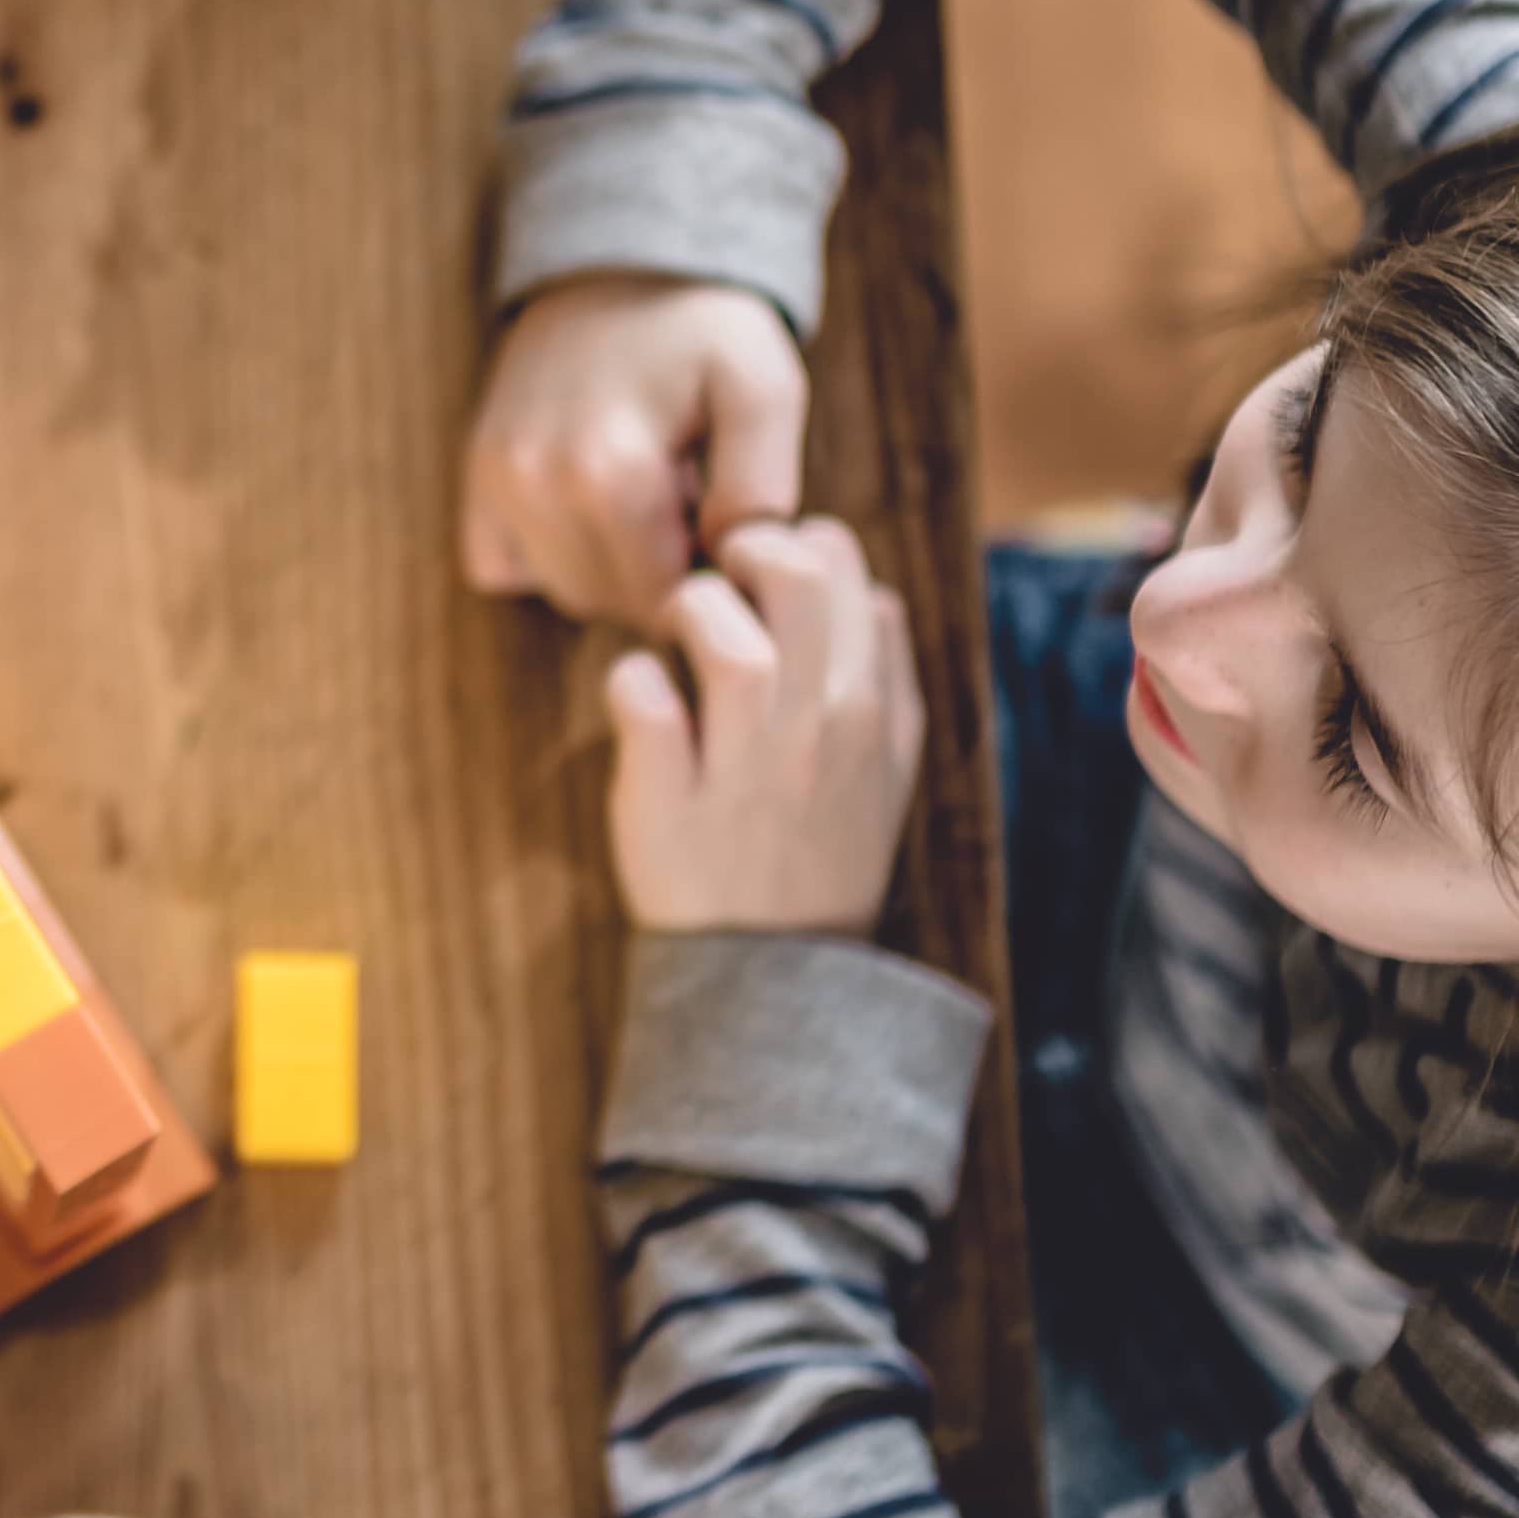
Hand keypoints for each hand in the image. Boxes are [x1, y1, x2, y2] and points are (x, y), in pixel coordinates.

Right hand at [461, 278, 810, 623]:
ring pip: (559, 589)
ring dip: (606, 562)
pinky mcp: (473, 475)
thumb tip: (727, 564)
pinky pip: (503, 566)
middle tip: (687, 497)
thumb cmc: (702, 330)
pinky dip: (545, 552)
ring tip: (644, 492)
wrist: (619, 263)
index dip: (707, 576)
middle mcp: (532, 483)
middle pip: (608, 601)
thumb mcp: (766, 389)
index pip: (662, 599)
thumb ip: (762, 489)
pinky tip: (587, 500)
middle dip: (657, 571)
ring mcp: (492, 480)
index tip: (722, 520)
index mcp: (610, 471)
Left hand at [603, 520, 921, 935]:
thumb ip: (887, 681)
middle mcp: (818, 734)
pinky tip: (639, 698)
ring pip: (727, 641)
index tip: (765, 578)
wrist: (775, 973)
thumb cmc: (819, 854)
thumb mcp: (886, 773)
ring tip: (673, 635)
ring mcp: (743, 770)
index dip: (798, 544)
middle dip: (743, 549)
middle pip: (796, 580)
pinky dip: (631, 683)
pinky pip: (644, 704)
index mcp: (872, 714)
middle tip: (716, 580)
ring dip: (687, 611)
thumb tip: (869, 593)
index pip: (849, 572)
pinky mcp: (667, 803)